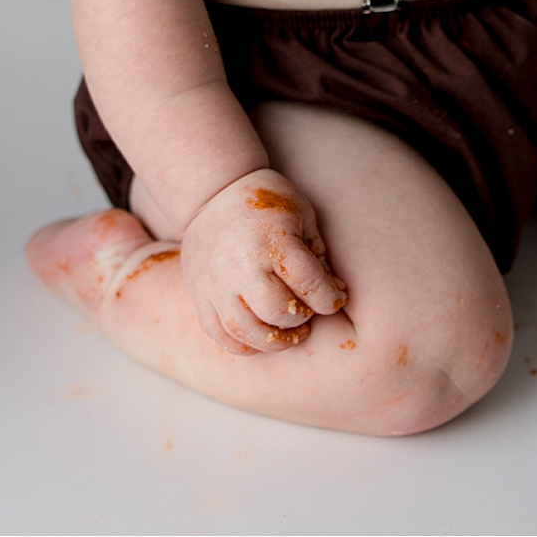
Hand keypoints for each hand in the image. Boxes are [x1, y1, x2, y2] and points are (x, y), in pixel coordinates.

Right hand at [179, 169, 346, 354]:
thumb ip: (317, 254)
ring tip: (289, 333)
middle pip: (276, 312)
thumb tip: (336, 293)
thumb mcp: (301, 213)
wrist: (213, 191)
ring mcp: (216, 283)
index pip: (309, 283)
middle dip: (300, 320)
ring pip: (246, 331)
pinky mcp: (200, 295)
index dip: (329, 299)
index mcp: (272, 240)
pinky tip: (260, 337)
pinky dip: (243, 345)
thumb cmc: (266, 202)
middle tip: (308, 315)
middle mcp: (241, 265)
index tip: (335, 299)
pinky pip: (220, 335)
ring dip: (274, 341)